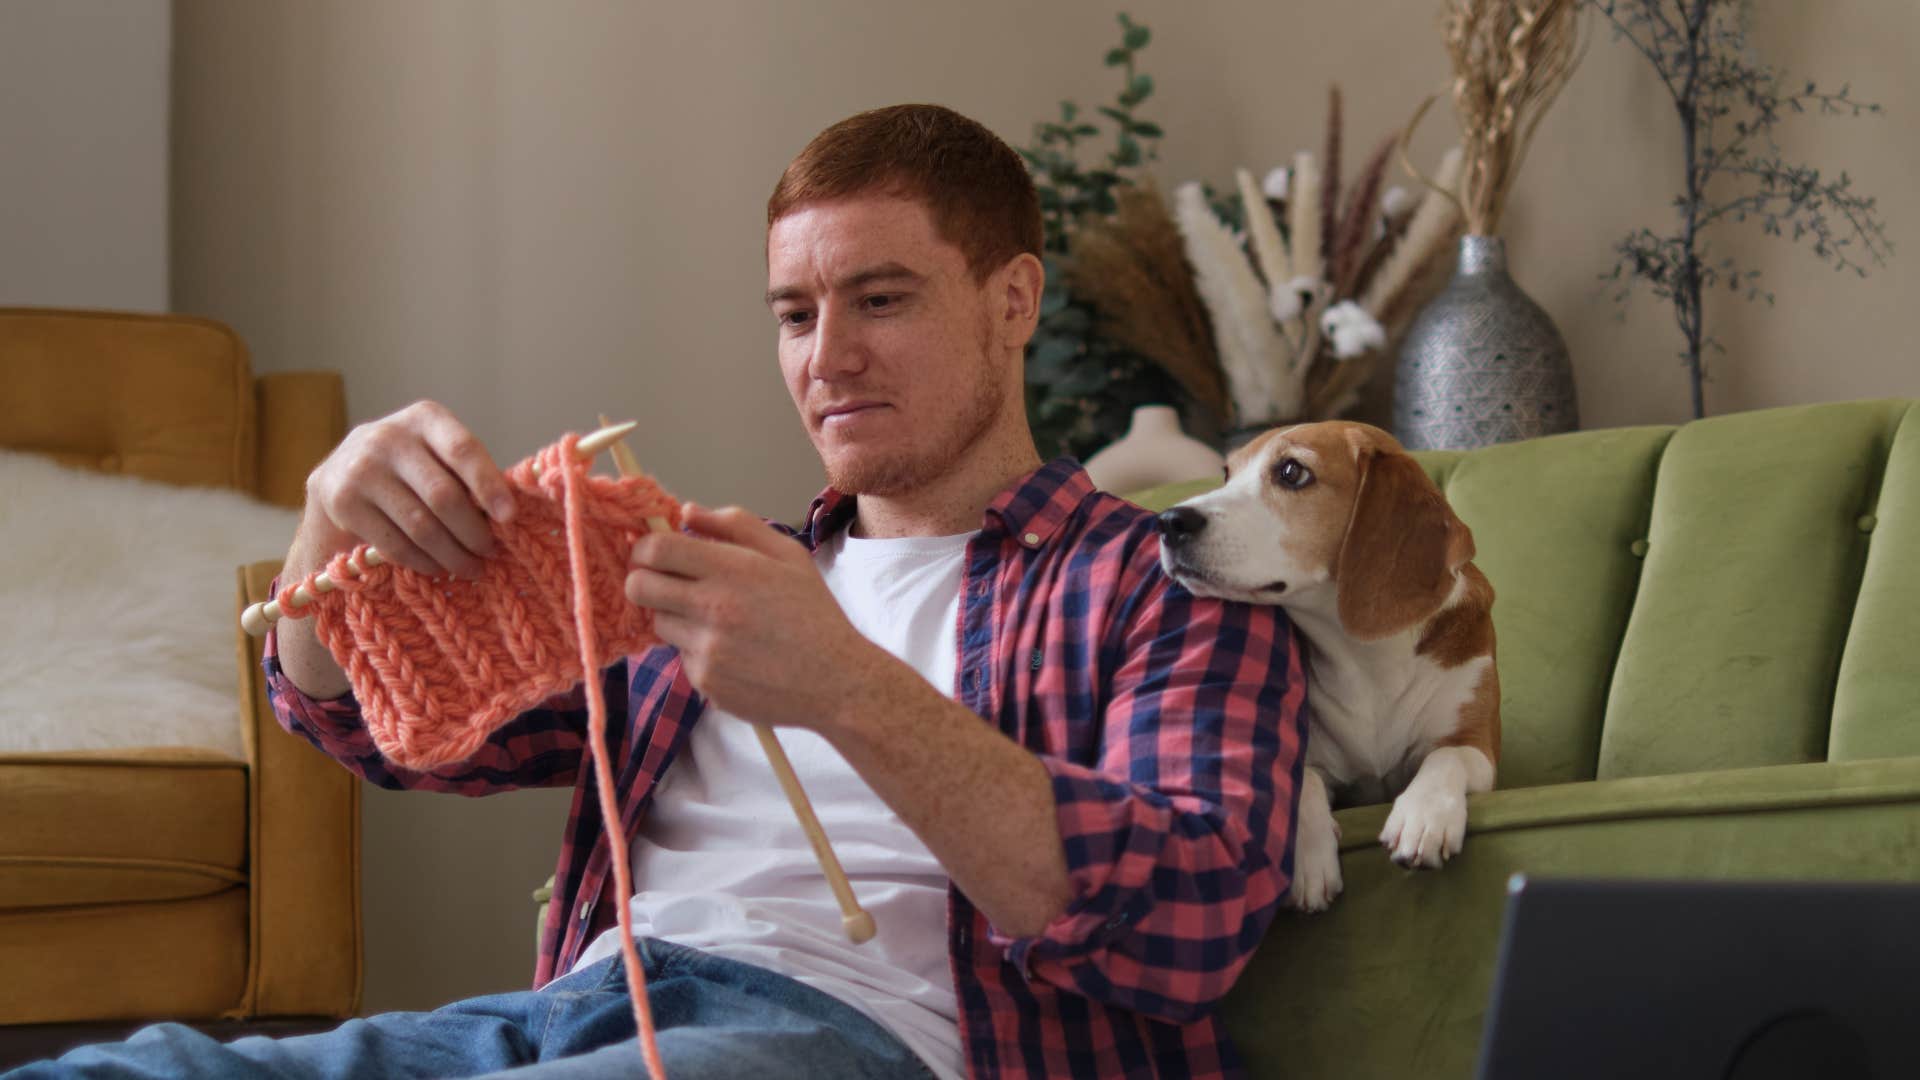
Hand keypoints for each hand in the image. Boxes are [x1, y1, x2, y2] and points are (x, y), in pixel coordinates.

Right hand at [298, 400, 515, 578]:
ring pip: (420, 525)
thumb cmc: (410, 469)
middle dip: (473, 531)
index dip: (489, 486)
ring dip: (452, 554)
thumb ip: (467, 474)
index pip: (463, 450)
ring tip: (471, 567)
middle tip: (490, 552)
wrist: (338, 477)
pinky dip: (423, 562)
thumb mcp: (437, 454)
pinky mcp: (342, 502)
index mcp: (425, 418)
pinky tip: (439, 568)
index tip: (510, 517)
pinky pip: (394, 543)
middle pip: (443, 495)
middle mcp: (389, 437)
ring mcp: (361, 469)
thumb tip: (506, 516)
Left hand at [624, 503, 881, 731]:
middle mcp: (713, 609)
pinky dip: (698, 651)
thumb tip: (688, 511)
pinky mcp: (705, 681)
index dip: (644, 547)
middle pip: (640, 587)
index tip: (653, 551)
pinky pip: (681, 658)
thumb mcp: (787, 555)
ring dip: (676, 617)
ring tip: (716, 620)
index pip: (656, 549)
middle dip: (644, 580)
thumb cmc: (813, 613)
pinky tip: (734, 652)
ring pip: (659, 623)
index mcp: (732, 570)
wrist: (836, 680)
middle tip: (665, 582)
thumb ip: (736, 524)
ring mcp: (706, 649)